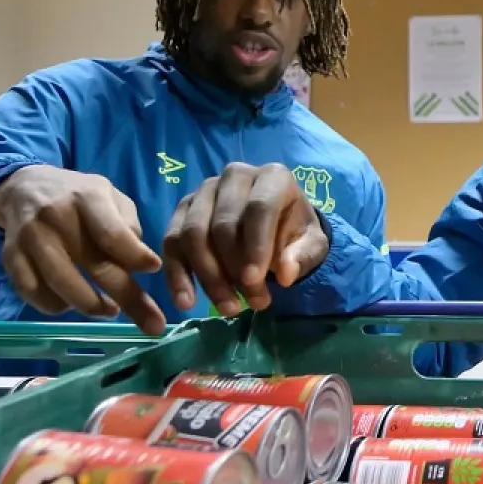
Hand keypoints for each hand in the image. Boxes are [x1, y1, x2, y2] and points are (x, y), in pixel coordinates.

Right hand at [0, 165, 164, 334]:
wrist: (24, 188)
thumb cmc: (78, 198)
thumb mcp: (109, 196)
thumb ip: (128, 224)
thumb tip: (140, 262)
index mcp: (87, 198)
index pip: (112, 233)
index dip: (134, 255)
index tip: (154, 269)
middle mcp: (56, 216)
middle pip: (95, 265)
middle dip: (129, 298)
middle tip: (153, 324)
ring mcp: (30, 238)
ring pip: (62, 284)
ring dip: (91, 306)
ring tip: (111, 311)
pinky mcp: (10, 256)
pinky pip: (33, 292)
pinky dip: (55, 306)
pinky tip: (70, 304)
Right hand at [162, 162, 329, 316]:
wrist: (276, 225)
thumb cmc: (294, 232)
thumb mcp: (311, 244)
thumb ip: (302, 256)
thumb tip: (286, 275)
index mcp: (272, 177)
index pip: (259, 208)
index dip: (256, 246)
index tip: (254, 281)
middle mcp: (234, 176)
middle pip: (222, 224)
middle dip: (234, 269)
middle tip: (252, 302)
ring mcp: (204, 191)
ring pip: (193, 233)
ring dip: (208, 276)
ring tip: (229, 307)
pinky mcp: (182, 210)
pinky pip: (171, 242)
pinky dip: (176, 274)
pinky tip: (186, 302)